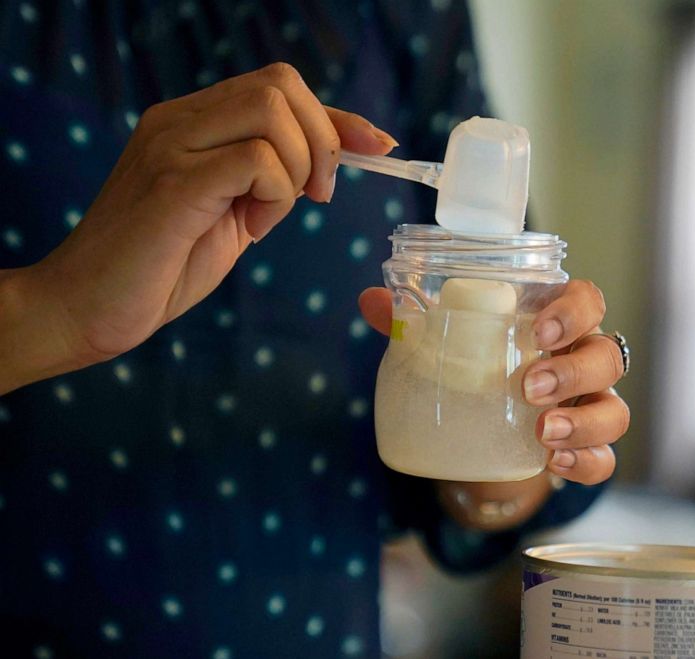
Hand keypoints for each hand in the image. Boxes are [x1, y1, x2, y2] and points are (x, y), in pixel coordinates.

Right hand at [7, 63, 396, 386]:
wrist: (86, 308)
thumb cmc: (161, 267)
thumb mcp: (233, 215)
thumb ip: (271, 181)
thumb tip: (332, 160)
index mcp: (192, 123)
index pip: (278, 88)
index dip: (337, 116)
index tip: (378, 147)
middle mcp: (178, 121)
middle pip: (281, 85)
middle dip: (323, 142)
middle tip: (316, 197)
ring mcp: (171, 146)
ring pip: (271, 112)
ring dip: (297, 170)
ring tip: (267, 217)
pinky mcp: (172, 183)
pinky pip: (255, 160)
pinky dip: (275, 195)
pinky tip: (252, 228)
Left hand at [359, 279, 629, 485]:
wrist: (485, 425)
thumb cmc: (478, 367)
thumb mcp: (449, 342)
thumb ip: (415, 321)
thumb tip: (370, 301)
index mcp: (559, 323)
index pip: (588, 301)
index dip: (575, 311)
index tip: (540, 328)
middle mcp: (585, 361)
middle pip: (608, 357)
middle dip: (574, 372)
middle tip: (529, 387)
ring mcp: (590, 407)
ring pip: (614, 412)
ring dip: (584, 422)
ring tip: (543, 432)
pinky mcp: (585, 450)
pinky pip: (604, 461)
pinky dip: (586, 462)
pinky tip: (556, 463)